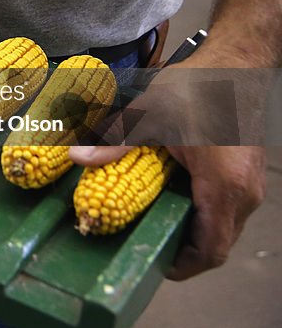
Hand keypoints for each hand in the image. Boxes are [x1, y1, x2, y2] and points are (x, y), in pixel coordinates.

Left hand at [69, 53, 267, 279]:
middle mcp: (244, 193)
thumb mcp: (150, 114)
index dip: (181, 265)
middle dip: (180, 250)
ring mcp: (250, 184)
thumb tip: (77, 156)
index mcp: (223, 185)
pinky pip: (227, 209)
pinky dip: (201, 213)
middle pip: (216, 243)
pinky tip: (172, 199)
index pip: (209, 248)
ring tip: (153, 223)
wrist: (236, 62)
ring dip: (191, 231)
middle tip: (143, 243)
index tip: (152, 264)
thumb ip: (115, 142)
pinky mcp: (247, 174)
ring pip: (223, 226)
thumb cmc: (199, 87)